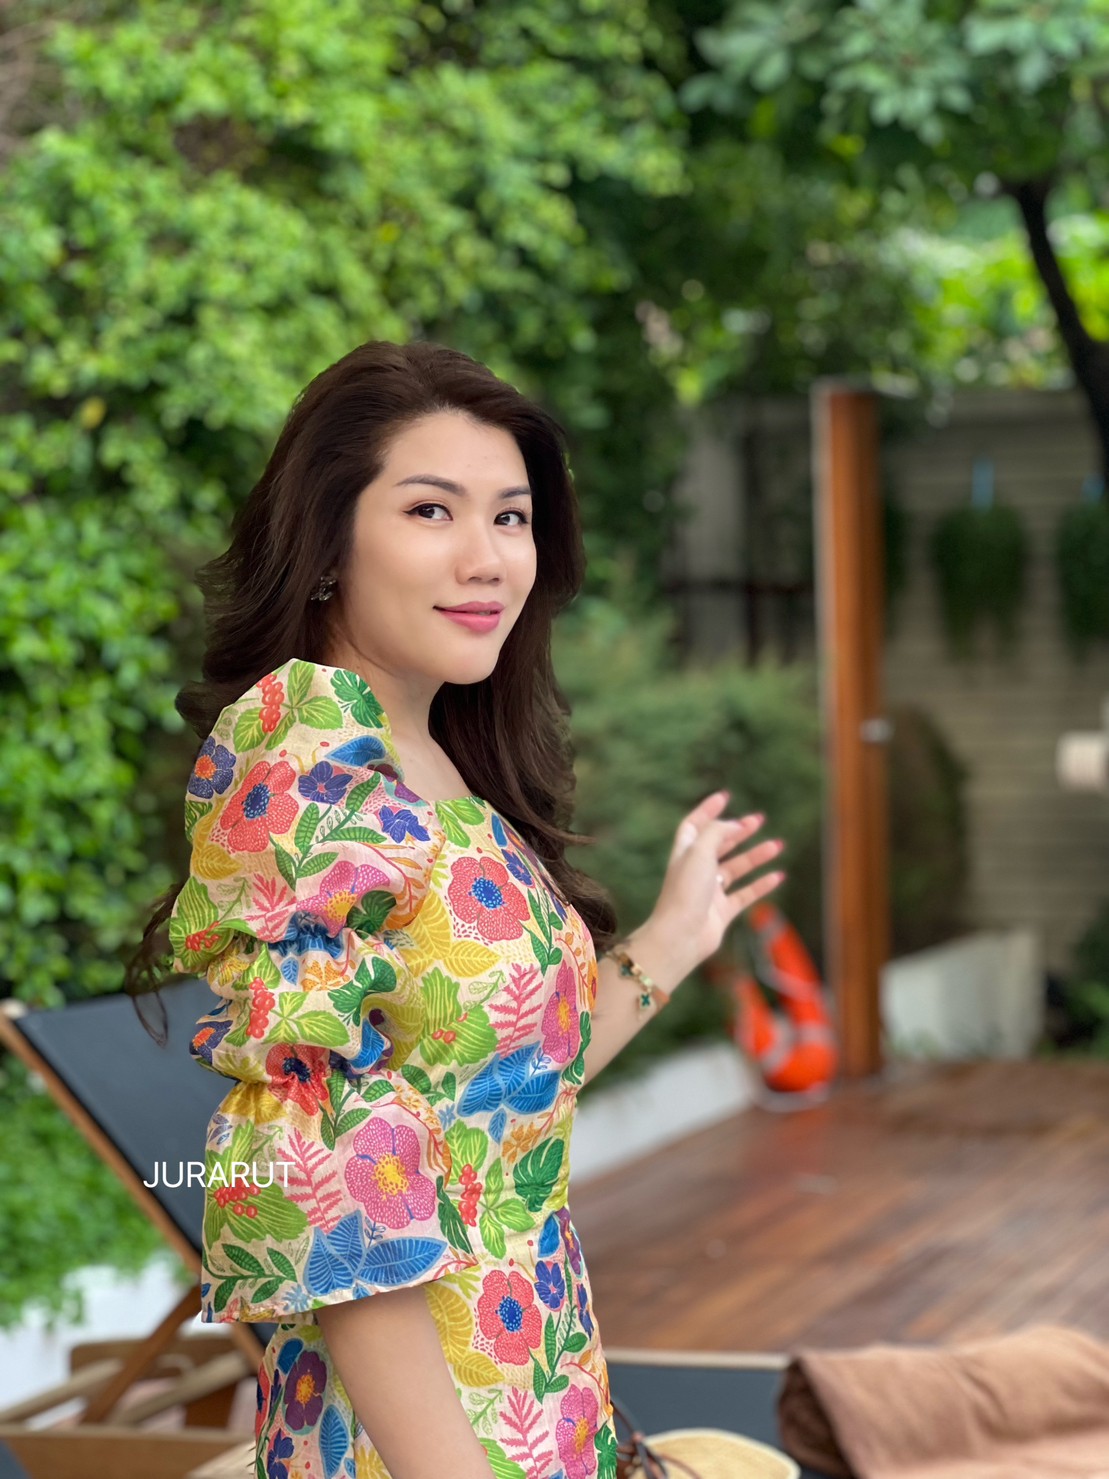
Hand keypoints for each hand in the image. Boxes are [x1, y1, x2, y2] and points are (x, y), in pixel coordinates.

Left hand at [647, 790, 785, 976]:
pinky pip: (745, 895)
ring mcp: (709, 892)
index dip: (707, 810)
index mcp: (685, 854)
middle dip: (738, 831)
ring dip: (755, 857)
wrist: (680, 936)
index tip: (724, 797)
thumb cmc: (685, 891)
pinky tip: (778, 876)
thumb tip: (734, 824)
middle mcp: (696, 871)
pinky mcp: (721, 912)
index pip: (694, 825)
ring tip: (777, 845)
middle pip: (718, 845)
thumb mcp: (699, 851)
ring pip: (736, 869)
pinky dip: (761, 885)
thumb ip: (717, 832)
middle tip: (759, 820)